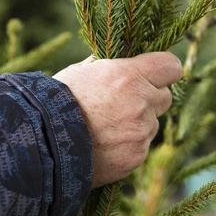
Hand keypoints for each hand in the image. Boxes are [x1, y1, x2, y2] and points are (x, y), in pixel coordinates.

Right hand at [53, 52, 181, 187]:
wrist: (44, 143)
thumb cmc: (57, 102)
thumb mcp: (80, 72)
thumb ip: (106, 65)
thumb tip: (118, 59)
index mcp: (129, 76)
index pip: (171, 67)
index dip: (164, 70)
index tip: (156, 74)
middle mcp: (141, 103)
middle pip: (165, 97)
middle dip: (149, 98)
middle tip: (124, 103)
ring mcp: (141, 132)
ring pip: (151, 125)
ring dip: (136, 124)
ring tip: (105, 128)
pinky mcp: (136, 156)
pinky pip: (140, 147)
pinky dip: (127, 146)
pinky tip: (104, 145)